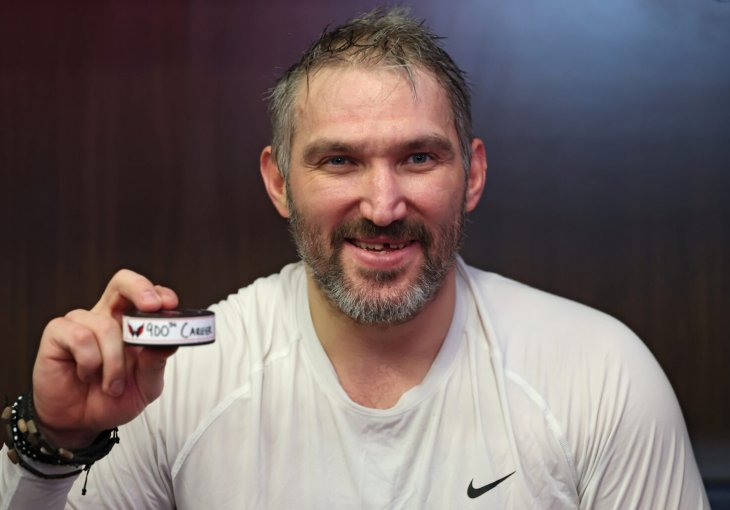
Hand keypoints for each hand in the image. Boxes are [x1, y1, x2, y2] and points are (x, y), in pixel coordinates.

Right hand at [31, 269, 179, 448]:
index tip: (170, 306)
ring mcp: (81, 323)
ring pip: (105, 325)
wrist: (80, 423)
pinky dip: (89, 362)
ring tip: (113, 385)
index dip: (159, 293)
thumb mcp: (146, 385)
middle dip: (140, 288)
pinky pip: (80, 337)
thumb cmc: (113, 399)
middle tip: (152, 307)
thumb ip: (156, 362)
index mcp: (132, 324)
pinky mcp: (57, 334)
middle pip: (122, 282)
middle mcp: (107, 317)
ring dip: (114, 361)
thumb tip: (169, 342)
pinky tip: (86, 375)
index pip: (147, 294)